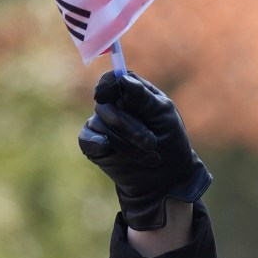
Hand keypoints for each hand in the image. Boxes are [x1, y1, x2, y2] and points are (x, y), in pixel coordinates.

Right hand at [78, 71, 212, 232]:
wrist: (167, 178)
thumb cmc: (170, 143)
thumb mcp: (164, 117)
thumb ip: (144, 98)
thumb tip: (124, 79)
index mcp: (134, 93)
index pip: (114, 79)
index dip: (109, 84)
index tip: (108, 93)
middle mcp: (116, 106)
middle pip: (106, 103)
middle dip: (129, 125)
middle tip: (151, 143)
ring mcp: (103, 125)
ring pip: (101, 123)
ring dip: (126, 142)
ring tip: (149, 155)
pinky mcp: (96, 145)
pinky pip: (87, 138)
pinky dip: (96, 143)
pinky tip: (107, 148)